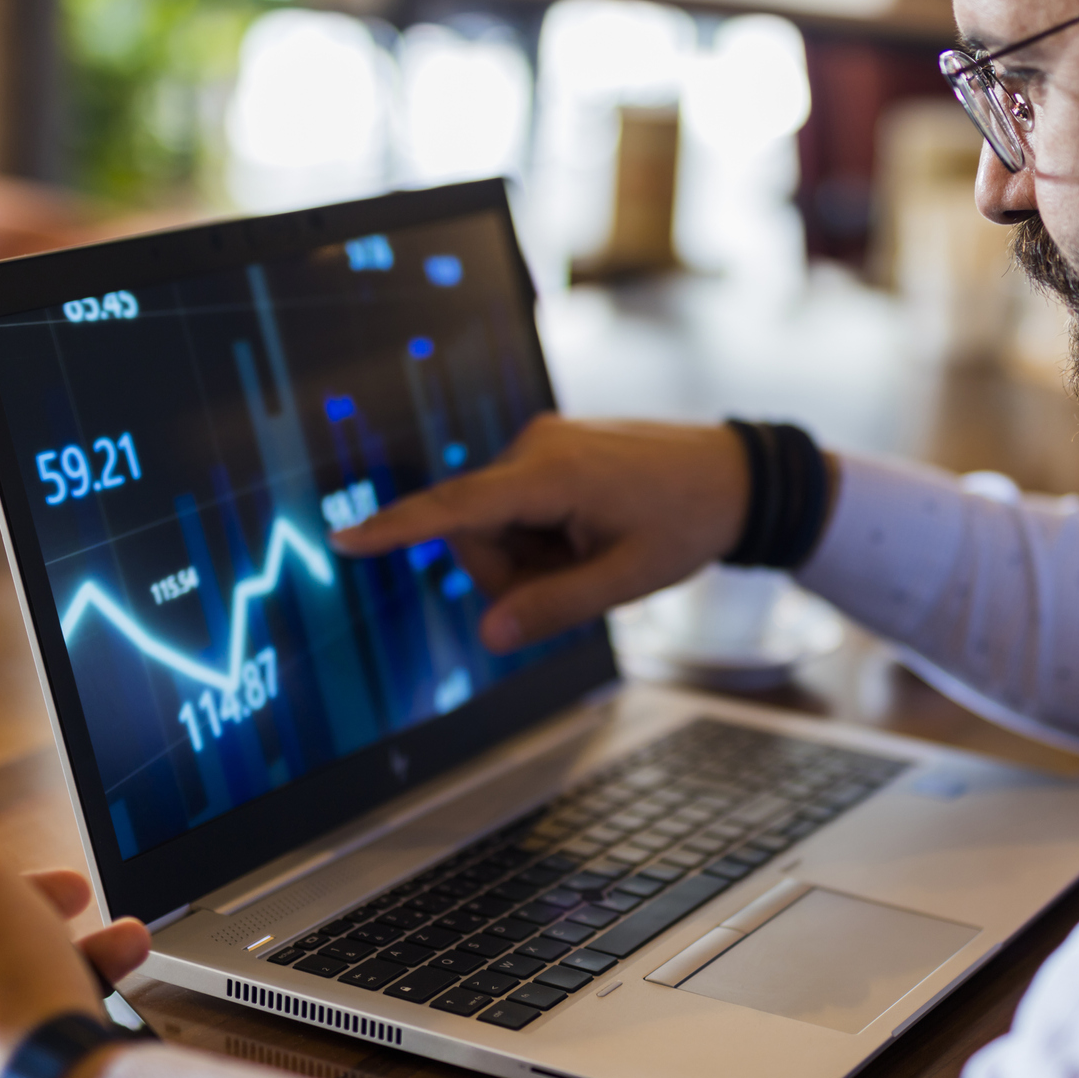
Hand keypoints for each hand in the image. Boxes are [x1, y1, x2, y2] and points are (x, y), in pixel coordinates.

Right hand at [330, 416, 747, 651]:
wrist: (736, 475)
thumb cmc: (689, 522)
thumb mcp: (627, 579)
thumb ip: (555, 608)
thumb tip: (490, 634)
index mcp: (553, 473)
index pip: (457, 507)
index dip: (397, 529)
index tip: (342, 540)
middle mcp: (536, 446)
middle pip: (476, 532)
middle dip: (513, 572)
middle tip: (581, 578)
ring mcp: (542, 442)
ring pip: (495, 525)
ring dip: (532, 555)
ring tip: (595, 551)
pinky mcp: (548, 449)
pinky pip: (517, 507)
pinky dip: (542, 535)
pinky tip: (590, 534)